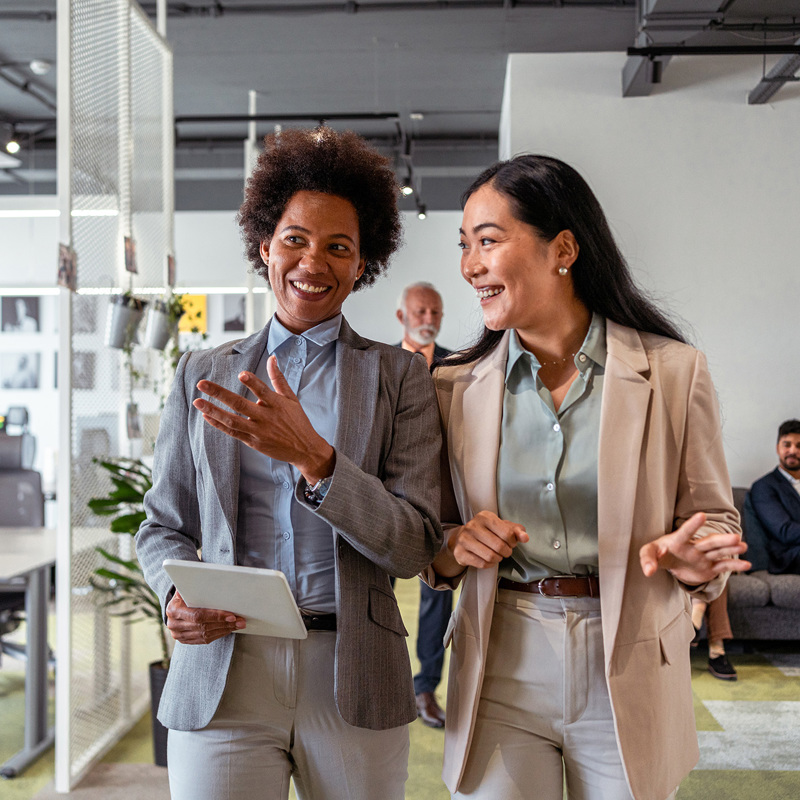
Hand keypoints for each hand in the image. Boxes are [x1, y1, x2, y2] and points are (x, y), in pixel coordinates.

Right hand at [165, 591, 245, 643]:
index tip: (231, 616)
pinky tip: (228, 629)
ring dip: (224, 630)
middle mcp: (174, 624)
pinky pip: (204, 640)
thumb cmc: (185, 593)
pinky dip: (218, 634)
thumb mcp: (187, 587)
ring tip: (237, 625)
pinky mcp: (185, 640)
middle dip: (224, 623)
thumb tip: (219, 582)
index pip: (198, 615)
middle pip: (203, 626)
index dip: (216, 616)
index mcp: (173, 609)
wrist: (174, 604)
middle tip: (240, 621)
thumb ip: (198, 587)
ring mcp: (178, 634)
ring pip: (205, 635)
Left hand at [193, 355, 334, 483]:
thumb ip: (278, 378)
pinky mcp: (253, 442)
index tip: (241, 375)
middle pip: (240, 404)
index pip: (263, 391)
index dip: (253, 383)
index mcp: (277, 404)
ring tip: (197, 402)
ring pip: (232, 420)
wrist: (305, 449)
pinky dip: (219, 425)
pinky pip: (232, 432)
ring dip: (213, 411)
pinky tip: (206, 416)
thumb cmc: (298, 421)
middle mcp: (266, 418)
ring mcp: (258, 431)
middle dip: (219, 394)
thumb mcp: (291, 398)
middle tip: (201, 384)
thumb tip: (272, 358)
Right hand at [448, 510, 528, 569]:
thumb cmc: (487, 531)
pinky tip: (488, 559)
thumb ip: (516, 531)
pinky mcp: (459, 552)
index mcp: (484, 516)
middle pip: (499, 546)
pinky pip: (481, 563)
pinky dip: (489, 564)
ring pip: (490, 556)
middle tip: (505, 551)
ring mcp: (464, 539)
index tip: (510, 543)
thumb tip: (525, 538)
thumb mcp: (502, 527)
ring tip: (497, 555)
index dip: (512, 542)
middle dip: (506, 552)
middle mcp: (472, 526)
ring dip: (498, 559)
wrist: (463, 537)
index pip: (507, 533)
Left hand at [639, 512, 749, 584]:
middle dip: (722, 540)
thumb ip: (647, 560)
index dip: (693, 525)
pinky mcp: (710, 567)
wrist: (673, 562)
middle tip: (736, 536)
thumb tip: (648, 571)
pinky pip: (723, 565)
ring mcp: (704, 556)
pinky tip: (747, 564)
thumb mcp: (650, 553)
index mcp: (678, 541)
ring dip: (730, 549)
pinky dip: (734, 565)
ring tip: (743, 545)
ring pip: (719, 552)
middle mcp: (694, 547)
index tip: (702, 515)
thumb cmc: (660, 554)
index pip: (685, 532)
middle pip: (709, 542)